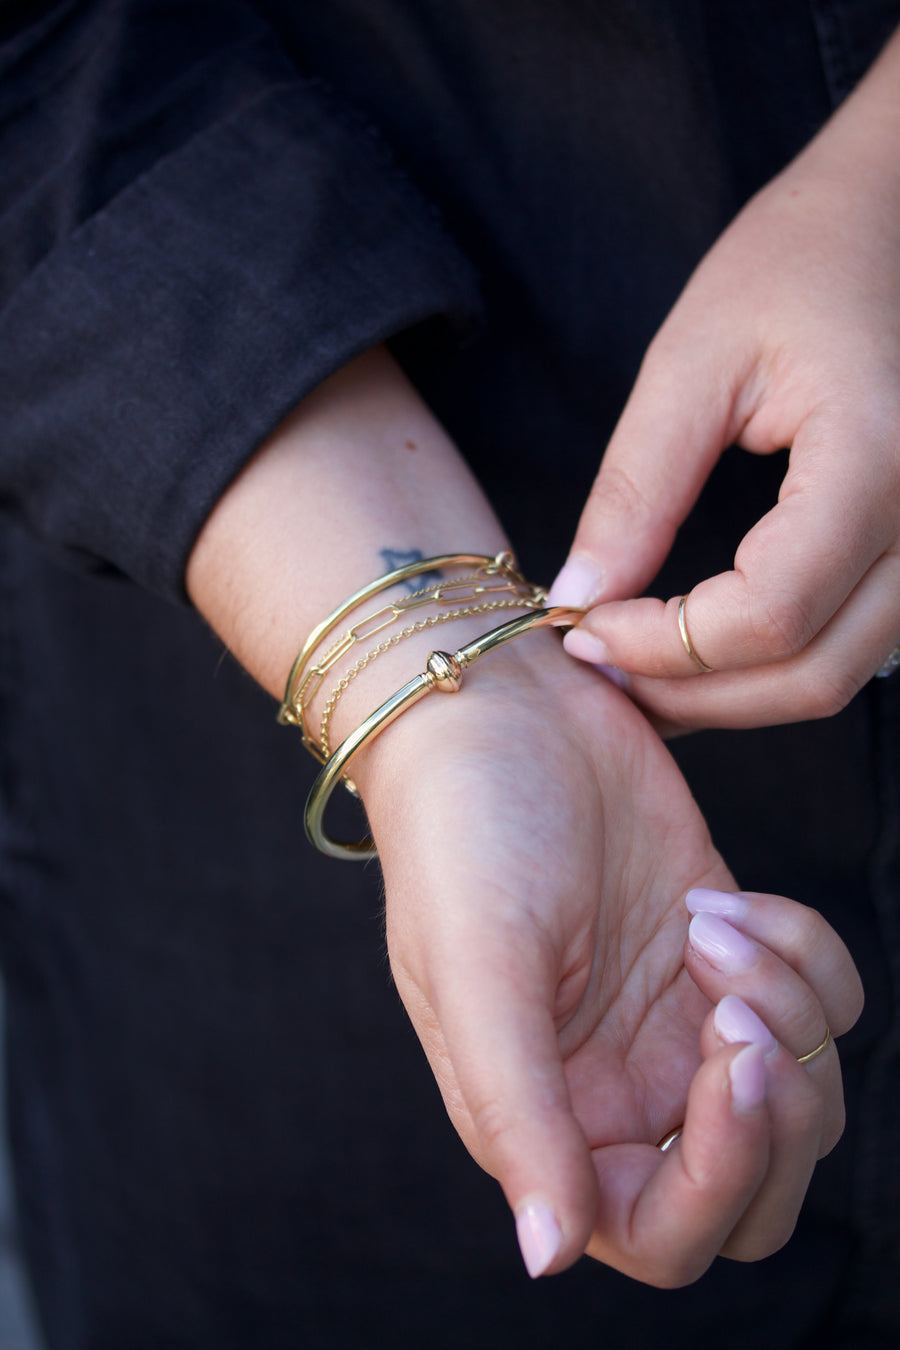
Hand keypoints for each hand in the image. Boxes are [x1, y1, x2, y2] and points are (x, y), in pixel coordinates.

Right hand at [355, 639, 862, 1284]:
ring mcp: (680, 1017)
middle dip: (777, 1110)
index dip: (718, 1180)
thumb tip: (547, 1258)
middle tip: (732, 1000)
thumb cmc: (461, 834)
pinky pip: (825, 998)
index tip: (728, 1064)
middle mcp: (619, 1084)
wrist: (498, 706)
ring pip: (804, 1092)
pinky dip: (804, 951)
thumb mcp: (475, 969)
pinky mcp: (728, 950)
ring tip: (712, 922)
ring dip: (789, 1011)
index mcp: (548, 1116)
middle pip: (758, 1189)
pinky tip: (723, 898)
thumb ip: (514, 1113)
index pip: (664, 1233)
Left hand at [549, 29, 899, 730]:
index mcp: (880, 457)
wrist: (896, 215)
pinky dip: (773, 667)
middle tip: (601, 667)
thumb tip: (580, 600)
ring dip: (730, 694)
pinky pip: (855, 647)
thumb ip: (637, 488)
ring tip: (639, 662)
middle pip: (810, 676)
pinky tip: (703, 648)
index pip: (770, 615)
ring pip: (837, 677)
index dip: (664, 647)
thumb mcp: (694, 359)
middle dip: (691, 693)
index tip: (584, 631)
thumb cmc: (799, 258)